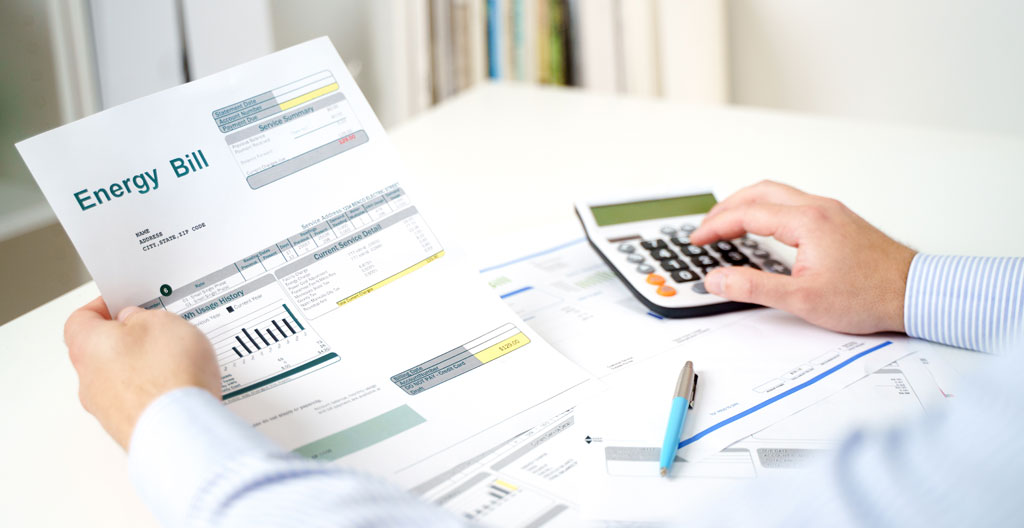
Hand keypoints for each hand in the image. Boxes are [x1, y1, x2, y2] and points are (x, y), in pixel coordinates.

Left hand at [64, 297, 219, 448]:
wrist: (181, 431)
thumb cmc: (167, 376)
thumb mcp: (162, 322)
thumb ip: (143, 317)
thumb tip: (137, 321)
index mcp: (88, 347)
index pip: (81, 319)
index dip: (104, 307)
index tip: (125, 303)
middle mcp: (90, 380)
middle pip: (102, 351)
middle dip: (131, 340)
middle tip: (159, 330)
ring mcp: (108, 409)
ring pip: (123, 379)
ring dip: (147, 369)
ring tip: (181, 362)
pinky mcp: (130, 428)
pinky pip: (142, 402)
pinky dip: (159, 393)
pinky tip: (184, 388)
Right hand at [689, 181, 915, 333]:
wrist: (915, 294)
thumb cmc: (870, 295)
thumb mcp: (801, 299)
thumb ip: (752, 288)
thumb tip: (717, 279)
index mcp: (806, 222)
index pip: (747, 214)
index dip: (716, 227)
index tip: (697, 240)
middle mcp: (818, 208)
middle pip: (760, 192)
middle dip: (726, 207)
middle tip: (706, 228)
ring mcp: (830, 212)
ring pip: (778, 194)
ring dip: (747, 205)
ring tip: (727, 224)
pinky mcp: (838, 221)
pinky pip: (793, 204)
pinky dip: (767, 210)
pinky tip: (764, 228)